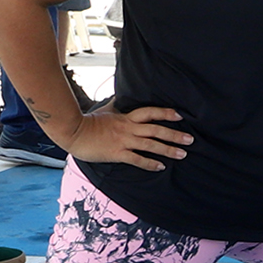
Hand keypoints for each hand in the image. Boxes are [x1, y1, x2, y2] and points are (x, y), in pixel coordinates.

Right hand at [70, 105, 192, 171]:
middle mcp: (128, 128)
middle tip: (190, 139)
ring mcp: (123, 141)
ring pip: (150, 144)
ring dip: (168, 150)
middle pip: (156, 130)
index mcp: (126, 118)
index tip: (179, 116)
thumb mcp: (105, 110)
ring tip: (182, 154)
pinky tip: (160, 166)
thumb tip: (119, 96)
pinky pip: (137, 159)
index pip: (149, 112)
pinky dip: (150, 163)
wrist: (72, 131)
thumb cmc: (87, 122)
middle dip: (174, 135)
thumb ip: (116, 105)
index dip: (165, 113)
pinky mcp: (117, 153)